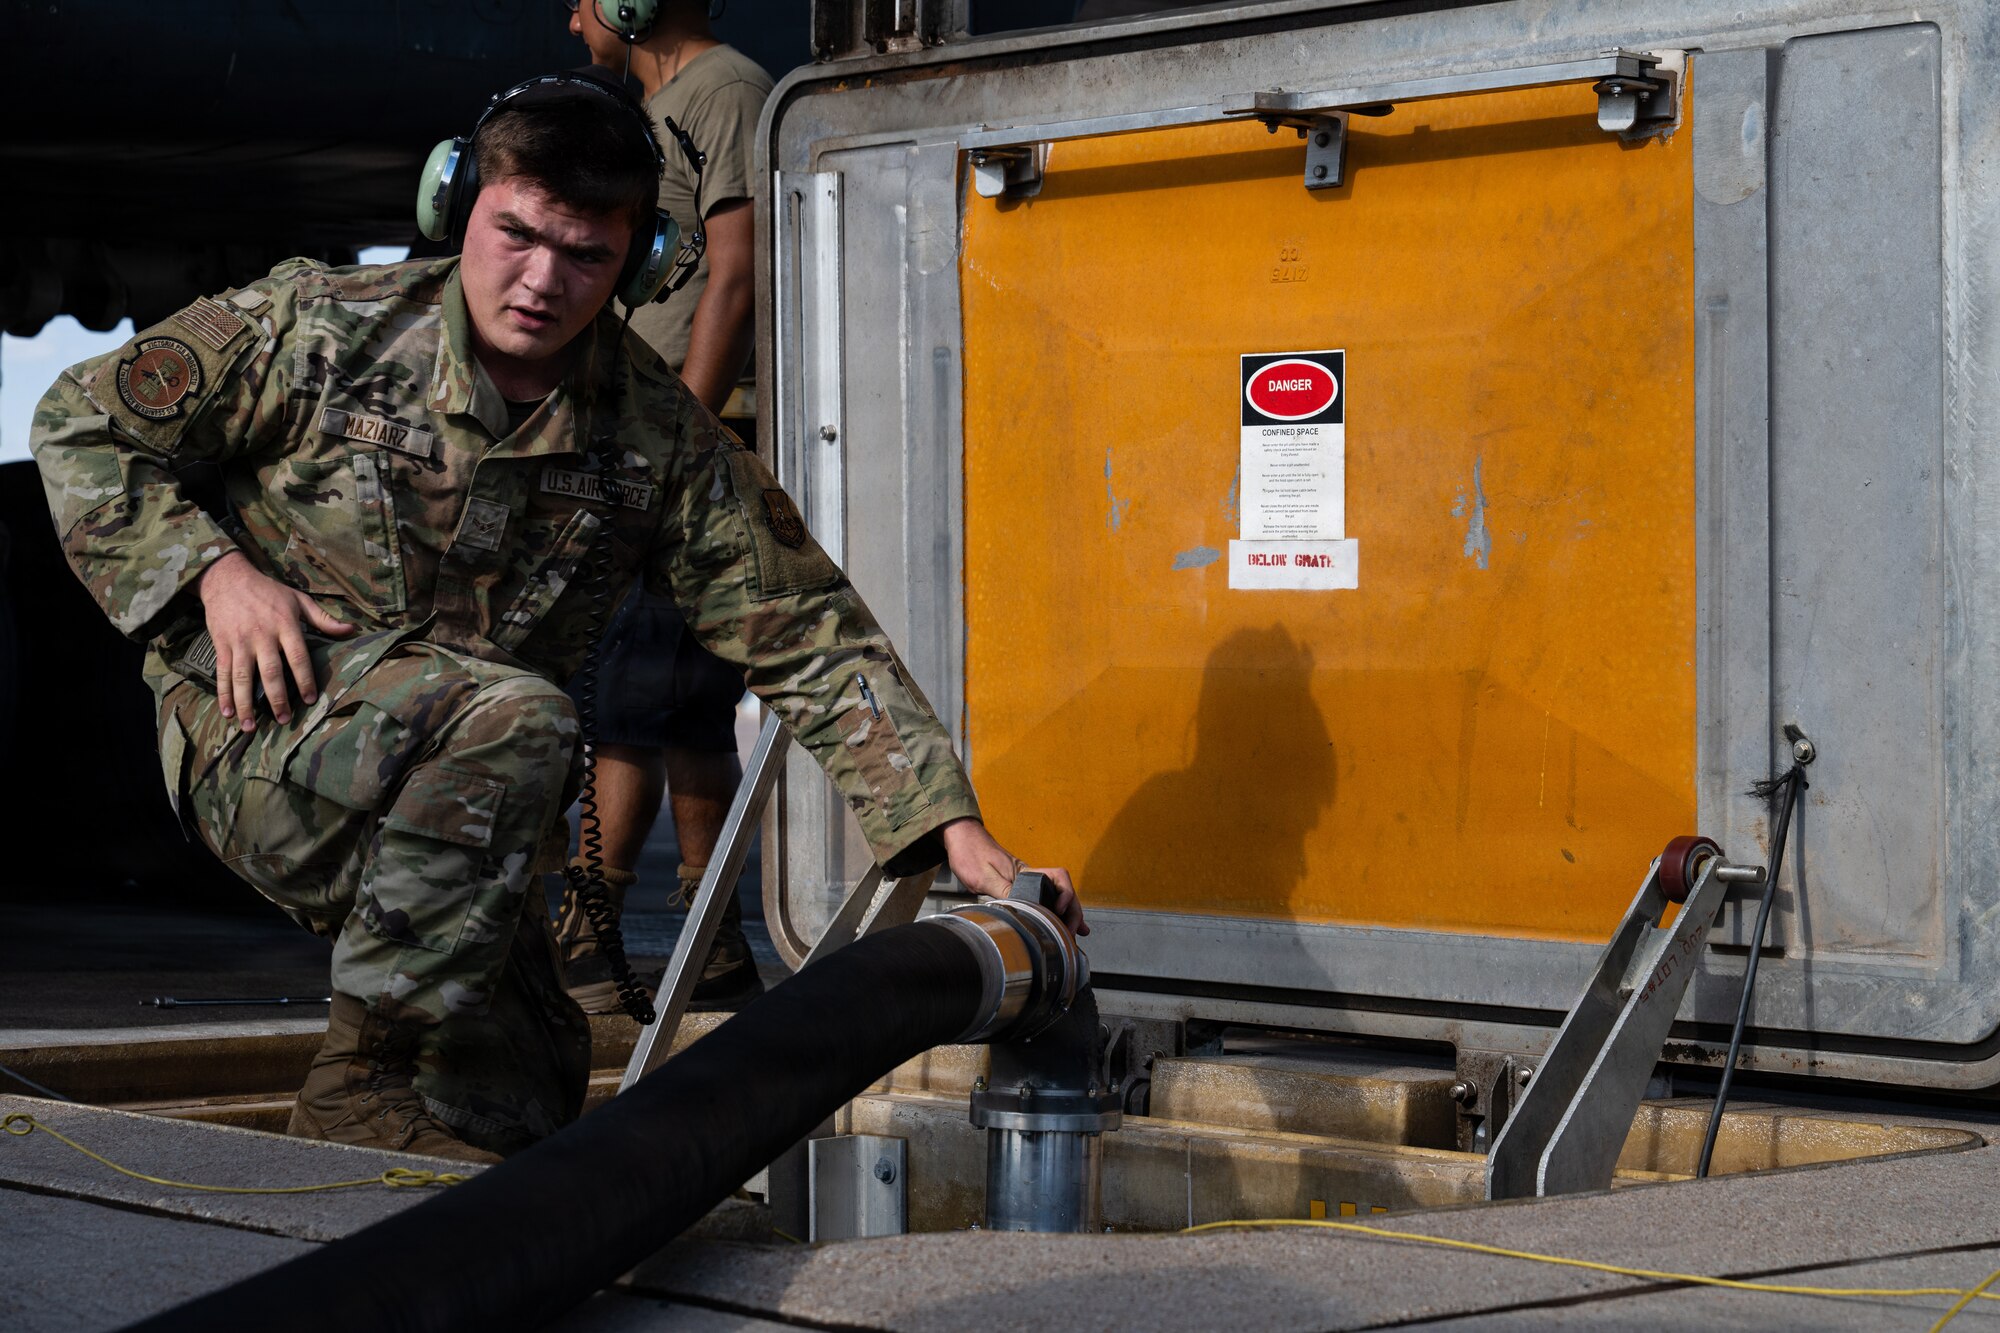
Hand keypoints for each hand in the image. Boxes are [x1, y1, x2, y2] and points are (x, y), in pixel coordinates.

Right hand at [196, 550, 354, 730]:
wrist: (227, 577)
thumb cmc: (268, 591)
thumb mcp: (298, 600)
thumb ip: (324, 619)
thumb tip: (351, 630)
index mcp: (285, 625)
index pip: (298, 657)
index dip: (305, 679)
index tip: (311, 699)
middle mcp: (262, 635)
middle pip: (271, 672)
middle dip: (278, 699)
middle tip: (284, 720)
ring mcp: (240, 641)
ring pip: (242, 677)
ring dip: (246, 704)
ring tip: (251, 727)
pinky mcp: (222, 645)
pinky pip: (223, 673)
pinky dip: (224, 694)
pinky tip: (227, 712)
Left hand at [940, 817, 1086, 936]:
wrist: (961, 838)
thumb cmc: (970, 853)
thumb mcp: (983, 876)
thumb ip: (1004, 891)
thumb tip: (1022, 908)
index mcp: (1025, 872)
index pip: (1058, 878)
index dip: (1065, 895)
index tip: (1059, 912)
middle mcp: (1031, 876)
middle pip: (1063, 890)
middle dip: (1073, 911)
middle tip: (1072, 933)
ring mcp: (1026, 881)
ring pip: (1057, 896)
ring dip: (1069, 913)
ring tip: (1079, 931)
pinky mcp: (1018, 886)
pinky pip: (1044, 899)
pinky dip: (1055, 911)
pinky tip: (1060, 921)